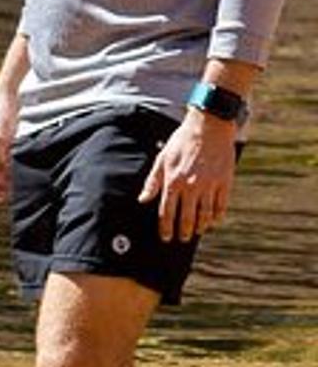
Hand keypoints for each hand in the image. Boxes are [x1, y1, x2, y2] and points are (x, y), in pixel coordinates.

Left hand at [139, 113, 237, 241]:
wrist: (208, 127)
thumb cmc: (181, 142)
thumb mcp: (162, 159)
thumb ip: (152, 182)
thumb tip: (142, 200)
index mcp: (173, 181)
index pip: (167, 212)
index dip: (166, 227)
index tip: (166, 237)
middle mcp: (191, 186)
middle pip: (187, 216)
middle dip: (183, 231)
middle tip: (182, 239)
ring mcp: (210, 185)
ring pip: (205, 213)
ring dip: (201, 226)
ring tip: (197, 232)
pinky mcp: (224, 182)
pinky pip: (221, 204)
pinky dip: (218, 215)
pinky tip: (214, 220)